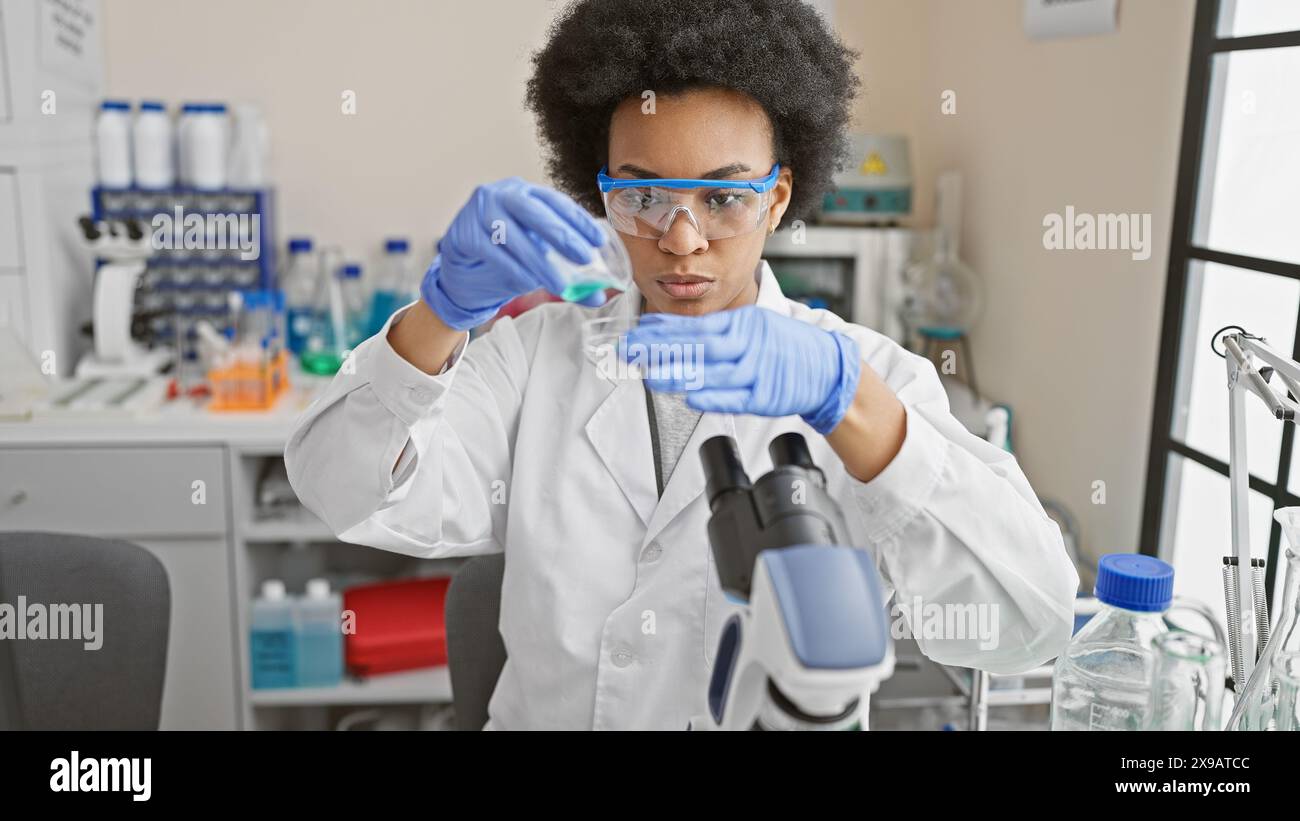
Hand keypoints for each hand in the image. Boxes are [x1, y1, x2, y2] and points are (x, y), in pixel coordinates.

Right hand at [421, 178, 607, 329]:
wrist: (460, 272)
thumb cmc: (504, 258)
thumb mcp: (537, 260)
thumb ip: (566, 273)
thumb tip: (600, 296)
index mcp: (525, 193)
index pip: (556, 202)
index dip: (579, 220)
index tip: (599, 241)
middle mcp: (502, 195)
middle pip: (536, 213)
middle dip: (563, 235)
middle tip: (585, 258)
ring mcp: (480, 211)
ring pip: (514, 235)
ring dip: (540, 262)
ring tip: (560, 285)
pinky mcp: (464, 233)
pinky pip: (493, 252)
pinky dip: (514, 268)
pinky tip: (529, 282)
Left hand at [624, 306, 861, 433]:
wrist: (828, 366)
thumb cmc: (783, 347)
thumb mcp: (751, 327)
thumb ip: (713, 331)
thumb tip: (666, 330)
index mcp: (742, 324)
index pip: (694, 326)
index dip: (662, 331)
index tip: (635, 334)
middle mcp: (749, 343)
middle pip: (699, 346)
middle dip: (662, 349)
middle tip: (631, 353)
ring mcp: (758, 369)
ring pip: (715, 372)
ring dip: (681, 374)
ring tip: (651, 378)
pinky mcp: (767, 396)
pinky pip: (737, 397)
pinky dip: (714, 398)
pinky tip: (692, 398)